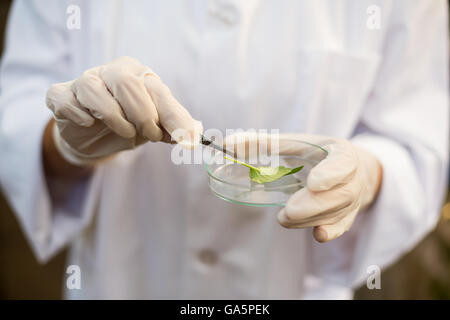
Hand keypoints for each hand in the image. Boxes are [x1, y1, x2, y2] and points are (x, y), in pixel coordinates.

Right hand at [46, 56, 201, 164]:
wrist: (94, 139)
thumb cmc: (128, 126)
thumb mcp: (155, 127)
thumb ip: (174, 127)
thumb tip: (195, 135)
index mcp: (138, 74)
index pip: (157, 91)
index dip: (172, 117)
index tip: (185, 141)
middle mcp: (111, 72)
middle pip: (126, 83)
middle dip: (142, 115)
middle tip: (149, 134)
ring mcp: (84, 81)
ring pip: (94, 89)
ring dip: (113, 117)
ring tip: (124, 132)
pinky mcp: (62, 95)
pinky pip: (66, 100)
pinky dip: (78, 115)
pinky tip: (89, 124)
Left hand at [224, 133, 382, 242]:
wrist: (351, 171)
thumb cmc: (317, 155)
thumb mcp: (296, 144)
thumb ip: (262, 143)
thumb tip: (228, 144)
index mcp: (341, 154)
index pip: (342, 164)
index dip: (330, 174)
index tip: (313, 183)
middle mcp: (351, 179)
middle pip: (338, 196)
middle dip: (312, 205)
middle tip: (288, 210)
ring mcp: (350, 201)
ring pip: (332, 214)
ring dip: (307, 219)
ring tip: (284, 217)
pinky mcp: (345, 218)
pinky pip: (339, 228)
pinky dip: (328, 232)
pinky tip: (317, 232)